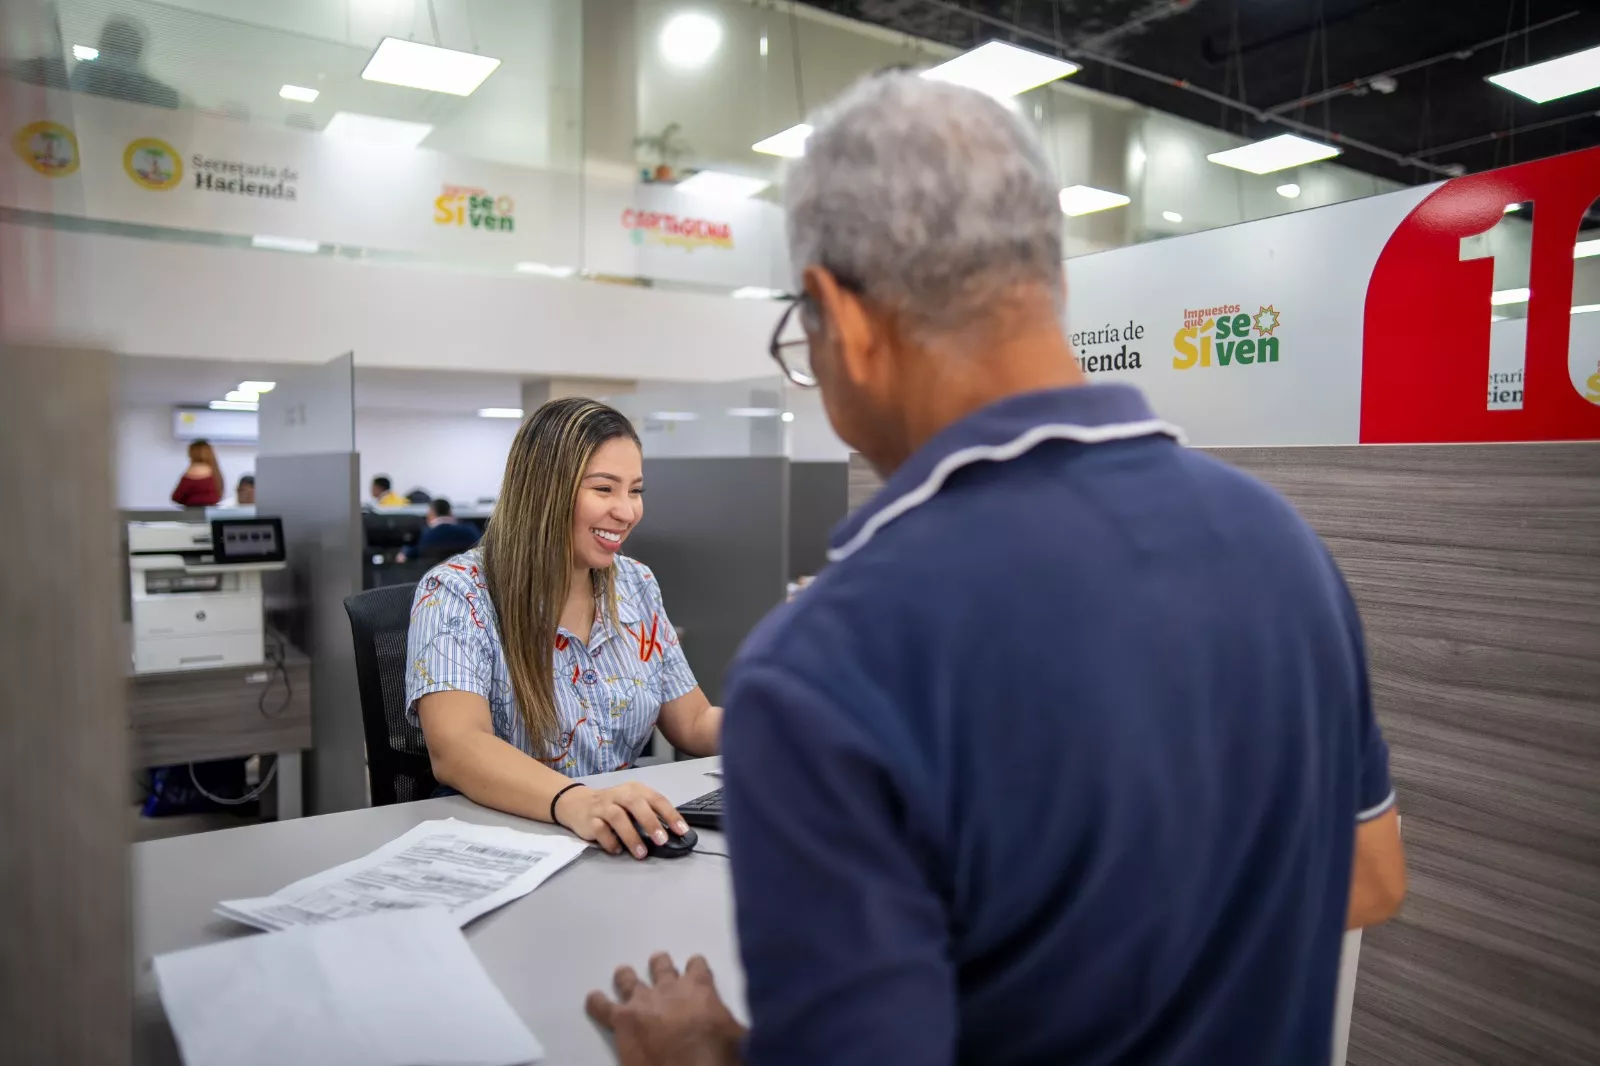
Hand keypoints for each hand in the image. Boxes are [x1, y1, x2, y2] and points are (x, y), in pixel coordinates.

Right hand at [555, 782, 689, 859]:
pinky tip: (617, 850)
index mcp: (635, 790)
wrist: (577, 802)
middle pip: (636, 804)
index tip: (682, 831)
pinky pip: (600, 830)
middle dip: (650, 822)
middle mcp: (619, 795)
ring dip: (631, 836)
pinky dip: (610, 841)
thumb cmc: (612, 804)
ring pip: (617, 817)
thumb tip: (671, 833)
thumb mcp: (632, 803)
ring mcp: (603, 806)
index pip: (656, 799)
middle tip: (661, 841)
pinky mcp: (589, 820)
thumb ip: (649, 813)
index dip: (670, 815)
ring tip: (641, 853)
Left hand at [586, 953, 745, 1065]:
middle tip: (658, 965)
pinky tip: (593, 999)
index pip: (697, 966)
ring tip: (624, 974)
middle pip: (661, 966)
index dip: (695, 968)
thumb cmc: (719, 1053)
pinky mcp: (623, 1020)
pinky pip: (603, 1007)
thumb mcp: (739, 1034)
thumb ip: (732, 1022)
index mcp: (700, 987)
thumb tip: (744, 1030)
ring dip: (627, 978)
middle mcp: (669, 988)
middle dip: (659, 966)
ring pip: (630, 980)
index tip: (695, 968)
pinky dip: (597, 1003)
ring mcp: (643, 1002)